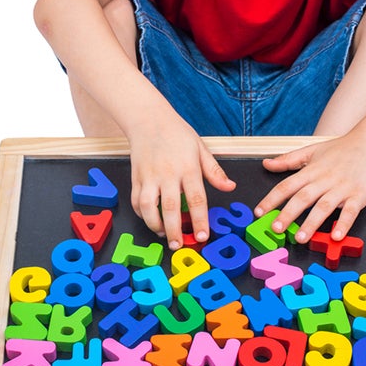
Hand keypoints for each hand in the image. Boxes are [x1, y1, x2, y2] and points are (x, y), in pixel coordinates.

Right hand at [128, 120, 235, 250]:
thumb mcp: (200, 149)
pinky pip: (136, 201)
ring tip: (163, 234)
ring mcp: (149, 176)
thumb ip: (214, 171)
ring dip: (154, 224)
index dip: (199, 220)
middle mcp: (167, 174)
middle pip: (170, 207)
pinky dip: (141, 214)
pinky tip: (150, 219)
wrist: (148, 119)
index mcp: (187, 167)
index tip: (202, 236)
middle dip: (174, 230)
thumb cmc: (177, 134)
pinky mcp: (135, 177)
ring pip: (147, 206)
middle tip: (178, 245)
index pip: (196, 198)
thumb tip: (230, 187)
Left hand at [254, 135, 365, 243]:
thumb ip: (288, 160)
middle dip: (288, 214)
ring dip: (311, 223)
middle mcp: (324, 180)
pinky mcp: (359, 195)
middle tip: (276, 229)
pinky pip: (350, 211)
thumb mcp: (311, 151)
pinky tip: (336, 236)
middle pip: (303, 198)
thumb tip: (266, 164)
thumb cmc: (341, 149)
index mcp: (311, 171)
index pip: (286, 186)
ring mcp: (342, 188)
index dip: (271, 199)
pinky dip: (344, 224)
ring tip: (300, 238)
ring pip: (324, 207)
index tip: (259, 212)